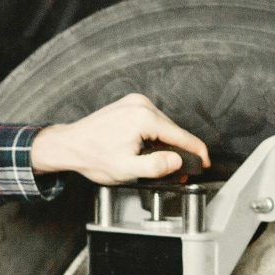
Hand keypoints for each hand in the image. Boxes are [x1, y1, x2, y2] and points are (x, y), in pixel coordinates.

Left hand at [31, 93, 210, 184]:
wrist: (69, 145)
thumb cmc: (92, 157)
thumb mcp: (126, 169)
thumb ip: (155, 166)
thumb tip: (178, 161)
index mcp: (143, 118)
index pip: (180, 135)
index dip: (196, 151)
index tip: (204, 162)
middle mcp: (141, 104)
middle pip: (173, 130)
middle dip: (179, 150)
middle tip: (180, 172)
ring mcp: (135, 102)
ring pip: (164, 126)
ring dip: (167, 143)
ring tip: (163, 163)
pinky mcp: (130, 104)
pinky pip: (152, 121)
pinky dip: (156, 136)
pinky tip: (150, 149)